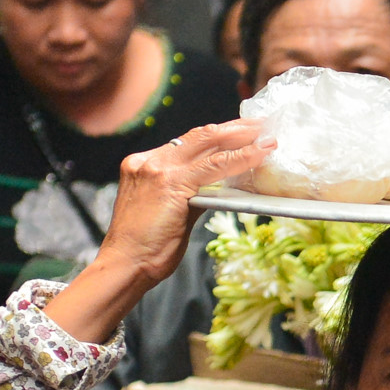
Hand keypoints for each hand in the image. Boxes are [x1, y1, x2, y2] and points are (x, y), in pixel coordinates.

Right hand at [97, 119, 272, 284]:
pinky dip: (241, 158)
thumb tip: (215, 188)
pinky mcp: (172, 183)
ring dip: (242, 137)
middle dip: (233, 128)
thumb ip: (189, 193)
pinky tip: (259, 155)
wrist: (125, 265)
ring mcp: (159, 169)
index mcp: (144, 165)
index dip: (216, 136)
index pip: (187, 142)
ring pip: (209, 144)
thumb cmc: (145, 247)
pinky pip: (215, 165)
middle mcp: (150, 161)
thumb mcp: (166, 210)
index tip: (238, 132)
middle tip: (259, 124)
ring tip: (265, 135)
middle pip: (199, 135)